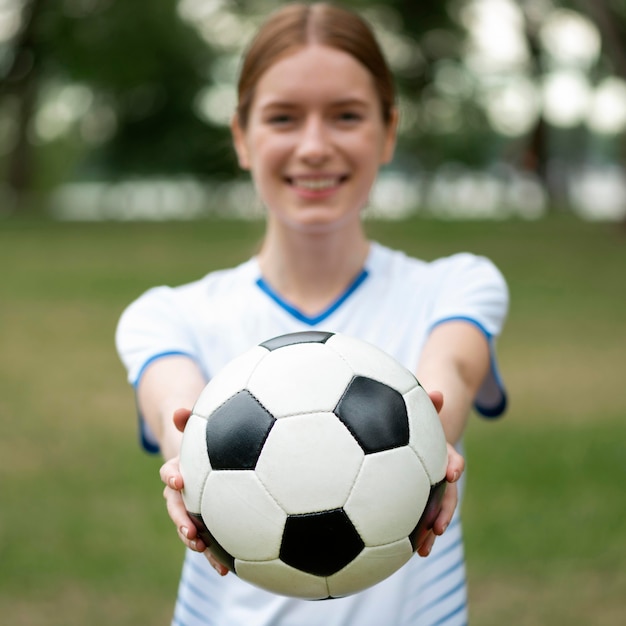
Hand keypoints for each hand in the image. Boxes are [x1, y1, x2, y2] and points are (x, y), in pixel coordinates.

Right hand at [159, 408, 228, 575]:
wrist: (202, 456)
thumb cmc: (204, 438)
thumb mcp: (198, 427)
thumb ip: (188, 419)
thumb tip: (179, 410)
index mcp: (179, 470)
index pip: (170, 473)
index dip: (172, 476)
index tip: (178, 480)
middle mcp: (180, 492)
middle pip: (176, 508)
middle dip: (181, 521)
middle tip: (191, 531)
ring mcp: (191, 508)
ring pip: (188, 526)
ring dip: (194, 541)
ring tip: (205, 551)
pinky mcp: (204, 521)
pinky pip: (207, 538)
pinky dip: (214, 552)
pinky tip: (227, 568)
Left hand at [414, 391, 464, 556]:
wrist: (422, 427)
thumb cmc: (414, 415)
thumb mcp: (420, 408)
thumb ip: (429, 403)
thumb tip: (437, 392)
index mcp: (439, 451)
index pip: (450, 458)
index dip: (452, 465)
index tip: (453, 473)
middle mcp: (438, 471)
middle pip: (446, 493)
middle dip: (445, 511)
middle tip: (438, 527)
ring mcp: (429, 485)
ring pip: (433, 509)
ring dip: (431, 529)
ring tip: (423, 551)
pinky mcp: (418, 495)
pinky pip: (417, 513)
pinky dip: (412, 530)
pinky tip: (399, 549)